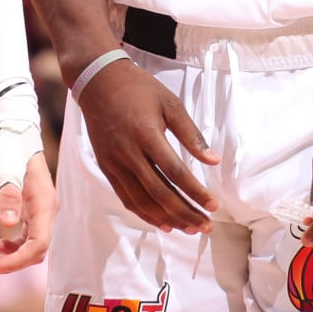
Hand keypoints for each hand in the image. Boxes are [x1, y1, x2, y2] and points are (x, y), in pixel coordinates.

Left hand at [0, 151, 55, 273]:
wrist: (13, 130)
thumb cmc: (11, 147)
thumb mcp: (5, 169)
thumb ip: (8, 196)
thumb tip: (8, 224)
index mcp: (45, 203)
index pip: (39, 244)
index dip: (19, 260)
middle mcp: (47, 210)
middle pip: (37, 250)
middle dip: (14, 263)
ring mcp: (40, 210)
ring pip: (33, 245)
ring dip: (13, 257)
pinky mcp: (31, 208)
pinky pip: (28, 236)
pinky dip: (14, 246)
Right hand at [76, 58, 218, 233]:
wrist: (98, 82)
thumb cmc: (139, 89)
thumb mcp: (170, 103)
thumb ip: (191, 134)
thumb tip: (214, 160)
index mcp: (146, 134)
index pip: (175, 172)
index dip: (195, 192)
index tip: (213, 205)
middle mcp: (128, 153)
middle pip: (159, 193)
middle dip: (185, 212)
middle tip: (205, 226)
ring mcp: (114, 162)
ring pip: (142, 201)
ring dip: (167, 218)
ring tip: (189, 228)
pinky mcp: (106, 167)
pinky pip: (126, 197)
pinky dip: (145, 213)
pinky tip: (163, 222)